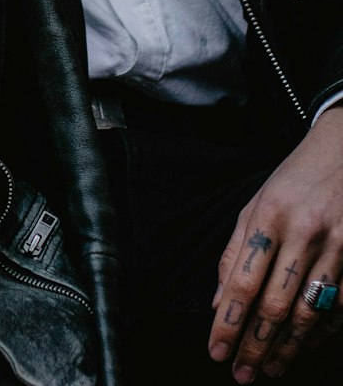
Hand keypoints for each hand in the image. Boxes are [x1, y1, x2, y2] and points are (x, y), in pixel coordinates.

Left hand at [209, 108, 342, 380]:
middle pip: (275, 305)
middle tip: (241, 374)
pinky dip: (321, 332)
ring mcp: (337, 247)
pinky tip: (304, 346)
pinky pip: (340, 307)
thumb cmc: (294, 179)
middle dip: (254, 345)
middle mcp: (303, 232)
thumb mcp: (256, 203)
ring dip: (287, 348)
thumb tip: (218, 301)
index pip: (241, 280)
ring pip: (308, 313)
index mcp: (268, 215)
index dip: (227, 323)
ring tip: (269, 368)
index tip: (216, 351)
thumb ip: (236, 251)